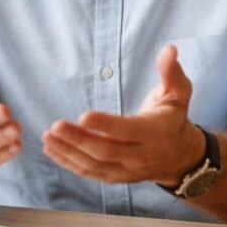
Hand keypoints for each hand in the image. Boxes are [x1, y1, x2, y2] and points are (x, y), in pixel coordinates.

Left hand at [41, 44, 203, 185]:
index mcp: (154, 133)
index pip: (127, 131)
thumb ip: (171, 72)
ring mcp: (127, 170)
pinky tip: (51, 150)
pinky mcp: (116, 177)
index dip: (106, 125)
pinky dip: (69, 163)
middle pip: (106, 151)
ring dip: (68, 152)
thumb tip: (169, 49)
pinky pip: (90, 173)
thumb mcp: (179, 94)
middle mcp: (140, 156)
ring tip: (47, 137)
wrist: (180, 156)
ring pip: (94, 165)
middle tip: (55, 126)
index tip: (84, 115)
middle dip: (79, 139)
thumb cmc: (174, 118)